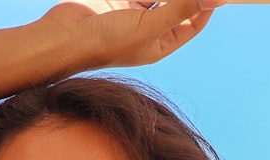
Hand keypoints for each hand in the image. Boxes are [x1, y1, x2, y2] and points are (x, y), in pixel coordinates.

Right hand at [42, 0, 220, 69]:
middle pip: (176, 4)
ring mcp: (130, 13)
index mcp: (159, 44)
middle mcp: (147, 29)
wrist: (63, 38)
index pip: (192, 23)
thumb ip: (181, 9)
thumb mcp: (149, 26)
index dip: (206, 6)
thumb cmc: (105, 43)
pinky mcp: (115, 0)